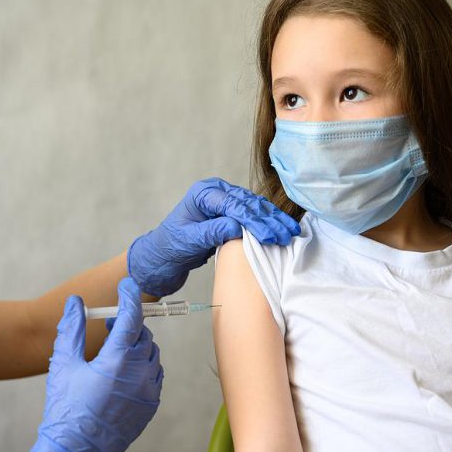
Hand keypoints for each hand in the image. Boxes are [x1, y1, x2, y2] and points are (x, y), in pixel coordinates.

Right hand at [28, 278, 162, 451]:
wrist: (77, 450)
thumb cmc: (67, 408)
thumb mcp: (63, 364)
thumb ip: (71, 329)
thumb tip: (76, 303)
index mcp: (117, 360)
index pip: (131, 317)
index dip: (129, 297)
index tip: (127, 285)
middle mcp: (139, 372)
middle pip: (143, 335)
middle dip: (128, 325)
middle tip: (109, 327)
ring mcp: (149, 389)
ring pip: (152, 354)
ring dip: (137, 346)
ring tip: (114, 351)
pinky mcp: (152, 403)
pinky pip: (155, 374)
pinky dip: (143, 366)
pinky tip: (124, 371)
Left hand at [128, 177, 300, 296]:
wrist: (161, 259)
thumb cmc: (169, 249)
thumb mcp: (188, 241)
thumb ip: (212, 232)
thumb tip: (237, 227)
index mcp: (203, 194)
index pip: (234, 204)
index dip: (254, 220)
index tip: (270, 236)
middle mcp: (215, 193)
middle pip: (248, 203)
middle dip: (269, 220)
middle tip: (287, 235)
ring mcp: (224, 202)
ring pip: (254, 208)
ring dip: (273, 220)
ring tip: (290, 232)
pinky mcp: (230, 214)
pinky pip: (252, 216)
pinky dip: (267, 223)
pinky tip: (281, 230)